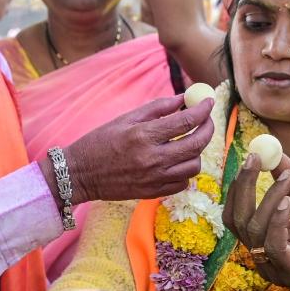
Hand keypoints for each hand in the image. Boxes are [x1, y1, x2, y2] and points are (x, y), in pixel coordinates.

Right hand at [63, 94, 213, 203]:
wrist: (80, 174)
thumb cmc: (101, 141)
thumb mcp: (126, 118)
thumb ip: (158, 108)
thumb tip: (184, 98)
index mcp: (144, 135)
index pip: (186, 121)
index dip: (202, 110)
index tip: (209, 102)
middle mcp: (152, 159)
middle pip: (196, 144)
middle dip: (207, 129)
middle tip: (206, 120)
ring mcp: (154, 178)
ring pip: (193, 166)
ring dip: (197, 151)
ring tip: (188, 141)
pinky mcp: (153, 192)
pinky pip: (182, 182)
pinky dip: (185, 170)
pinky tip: (177, 161)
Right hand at [223, 154, 289, 290]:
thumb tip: (274, 153)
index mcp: (262, 240)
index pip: (236, 214)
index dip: (239, 186)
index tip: (251, 156)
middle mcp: (262, 256)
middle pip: (238, 221)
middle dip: (244, 187)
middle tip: (255, 159)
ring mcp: (276, 268)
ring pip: (256, 231)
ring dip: (269, 199)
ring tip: (287, 179)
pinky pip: (275, 247)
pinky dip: (278, 222)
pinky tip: (288, 202)